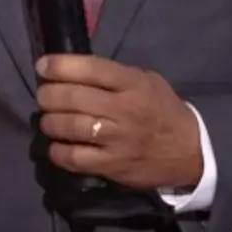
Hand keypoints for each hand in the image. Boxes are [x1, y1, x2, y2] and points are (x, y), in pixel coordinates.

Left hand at [35, 55, 202, 191]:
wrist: (189, 152)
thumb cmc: (164, 110)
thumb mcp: (148, 81)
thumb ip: (117, 75)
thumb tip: (78, 71)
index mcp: (132, 84)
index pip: (91, 69)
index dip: (61, 66)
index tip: (42, 66)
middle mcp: (123, 109)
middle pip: (74, 97)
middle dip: (49, 94)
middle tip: (43, 95)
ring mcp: (117, 139)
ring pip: (71, 126)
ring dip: (50, 122)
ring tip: (47, 119)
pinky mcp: (112, 165)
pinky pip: (76, 158)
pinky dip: (59, 152)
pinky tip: (56, 146)